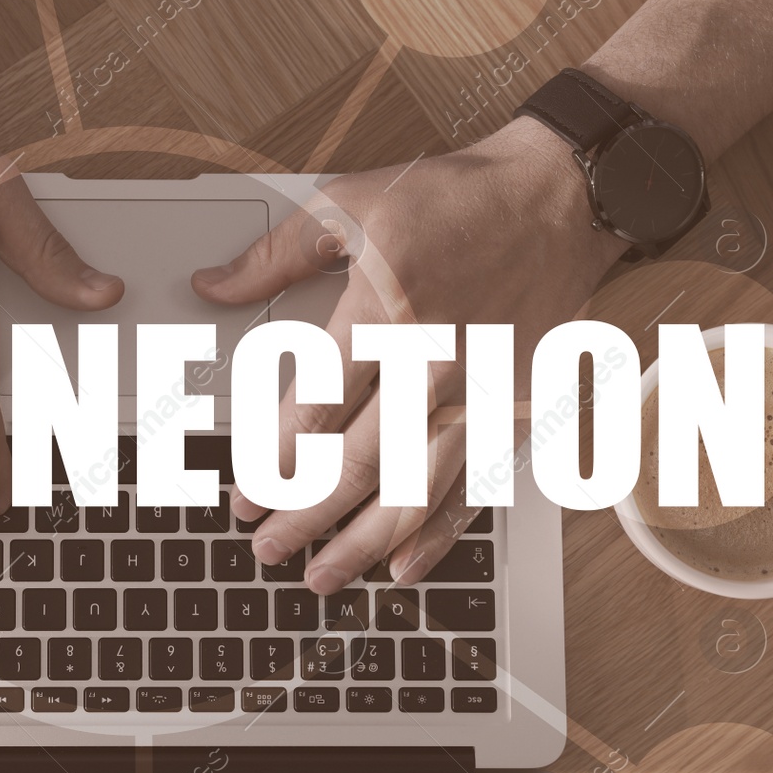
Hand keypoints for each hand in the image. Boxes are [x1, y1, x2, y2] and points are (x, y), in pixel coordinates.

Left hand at [192, 118, 617, 593]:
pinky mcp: (515, 409)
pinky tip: (404, 567)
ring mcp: (481, 391)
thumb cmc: (456, 197)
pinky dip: (440, 534)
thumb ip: (275, 256)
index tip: (244, 493)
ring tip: (320, 576)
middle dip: (305, 516)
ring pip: (415, 489)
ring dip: (363, 541)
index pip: (317, 410)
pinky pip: (475, 487)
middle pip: (360, 463)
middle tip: (265, 547)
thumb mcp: (350, 203)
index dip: (274, 463)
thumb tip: (211, 286)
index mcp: (384, 310)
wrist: (561, 195)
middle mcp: (434, 360)